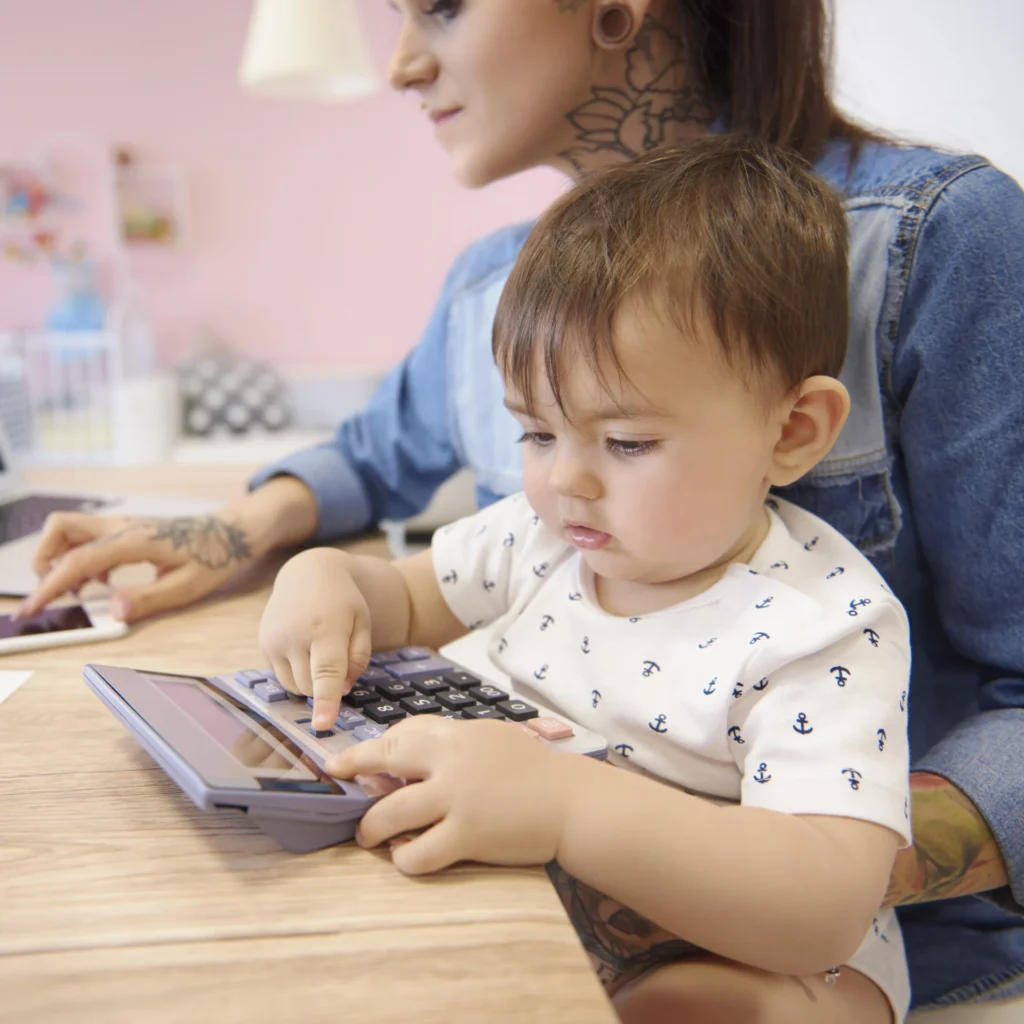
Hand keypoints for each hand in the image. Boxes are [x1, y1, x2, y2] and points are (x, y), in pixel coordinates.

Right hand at [18, 512, 254, 621]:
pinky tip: (103, 581)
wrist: (233, 532)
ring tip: (82, 590)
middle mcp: (122, 526)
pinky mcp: (127, 528)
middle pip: (60, 527)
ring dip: (61, 556)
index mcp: (134, 541)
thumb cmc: (214, 557)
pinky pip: (88, 536)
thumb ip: (149, 599)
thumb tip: (115, 612)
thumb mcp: (188, 587)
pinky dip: (81, 556)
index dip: (49, 586)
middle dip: (44, 558)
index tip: (30, 609)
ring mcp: (123, 524)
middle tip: (56, 592)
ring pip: (70, 528)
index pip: (77, 561)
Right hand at [258, 548, 372, 730]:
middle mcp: (295, 635)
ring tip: (320, 652)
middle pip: (311, 685)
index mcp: (327, 629)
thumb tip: (342, 689)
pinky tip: (305, 650)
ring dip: (311, 682)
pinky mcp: (264, 644)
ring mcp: (275, 640)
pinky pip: (282, 677)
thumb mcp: (362, 623)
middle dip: (326, 687)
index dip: (325, 701)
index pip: (326, 672)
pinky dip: (297, 673)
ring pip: (294, 686)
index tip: (322, 725)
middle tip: (338, 661)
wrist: (309, 573)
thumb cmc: (343, 600)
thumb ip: (358, 658)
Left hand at [326, 715, 579, 874]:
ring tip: (366, 835)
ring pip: (389, 813)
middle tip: (337, 776)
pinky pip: (417, 853)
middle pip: (385, 758)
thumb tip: (412, 750)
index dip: (375, 744)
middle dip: (354, 766)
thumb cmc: (534, 770)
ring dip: (370, 828)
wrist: (570, 800)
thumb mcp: (494, 737)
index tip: (356, 756)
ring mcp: (456, 798)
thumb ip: (454, 742)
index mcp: (458, 735)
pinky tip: (407, 855)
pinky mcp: (466, 835)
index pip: (404, 730)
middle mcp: (451, 761)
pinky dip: (404, 857)